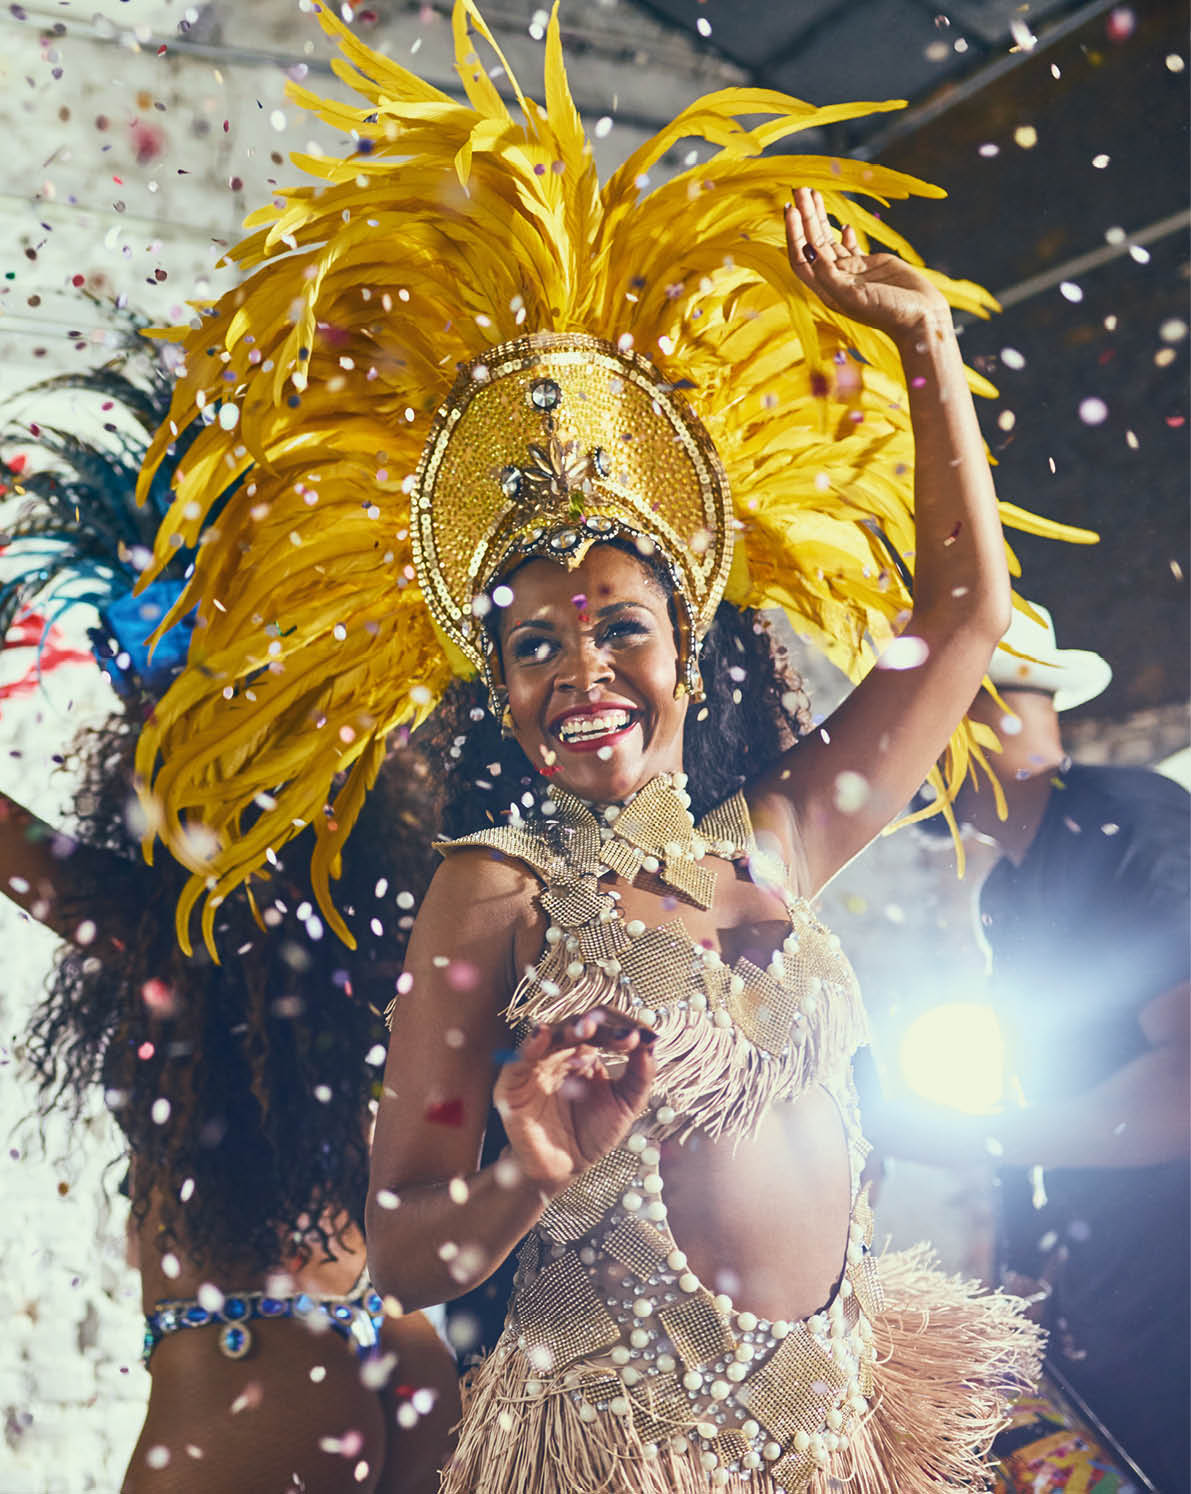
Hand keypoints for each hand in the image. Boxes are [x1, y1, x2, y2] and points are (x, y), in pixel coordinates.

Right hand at [493, 1011, 656, 1191]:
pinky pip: (519, 1058)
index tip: (646, 1037)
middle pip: (578, 1024)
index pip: (603, 1026)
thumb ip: (640, 1075)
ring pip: (551, 1034)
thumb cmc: (594, 1133)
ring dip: (570, 1028)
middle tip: (623, 1034)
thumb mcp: (626, 1104)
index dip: (623, 1027)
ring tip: (588, 1028)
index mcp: (587, 1052)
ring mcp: (537, 1064)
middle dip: (601, 1024)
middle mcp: (561, 1052)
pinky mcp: (514, 1082)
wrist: (565, 1168)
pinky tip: (544, 1035)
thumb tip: (651, 1043)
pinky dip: (530, 1044)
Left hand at [784, 187, 949, 339]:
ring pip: (829, 240)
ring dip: (820, 218)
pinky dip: (844, 234)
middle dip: (805, 216)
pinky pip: (850, 246)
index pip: (800, 258)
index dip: (794, 234)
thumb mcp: (853, 296)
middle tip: (799, 189)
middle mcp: (834, 280)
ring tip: (813, 194)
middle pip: (812, 244)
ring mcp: (852, 271)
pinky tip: (842, 222)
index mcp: (826, 290)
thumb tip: (807, 250)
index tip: (791, 209)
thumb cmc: (887, 312)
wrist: (920, 317)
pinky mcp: (869, 265)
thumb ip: (828, 275)